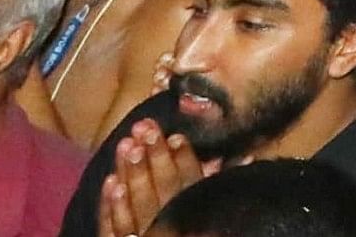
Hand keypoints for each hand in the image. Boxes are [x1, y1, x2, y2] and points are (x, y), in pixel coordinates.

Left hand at [93, 119, 211, 236]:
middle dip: (155, 158)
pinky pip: (115, 228)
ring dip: (131, 174)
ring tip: (126, 144)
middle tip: (145, 129)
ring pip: (137, 204)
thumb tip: (246, 157)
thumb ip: (221, 187)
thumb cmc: (199, 229)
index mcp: (196, 212)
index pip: (192, 183)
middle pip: (164, 189)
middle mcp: (172, 224)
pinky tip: (109, 181)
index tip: (175, 136)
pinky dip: (110, 206)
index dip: (184, 159)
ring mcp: (145, 236)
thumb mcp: (218, 211)